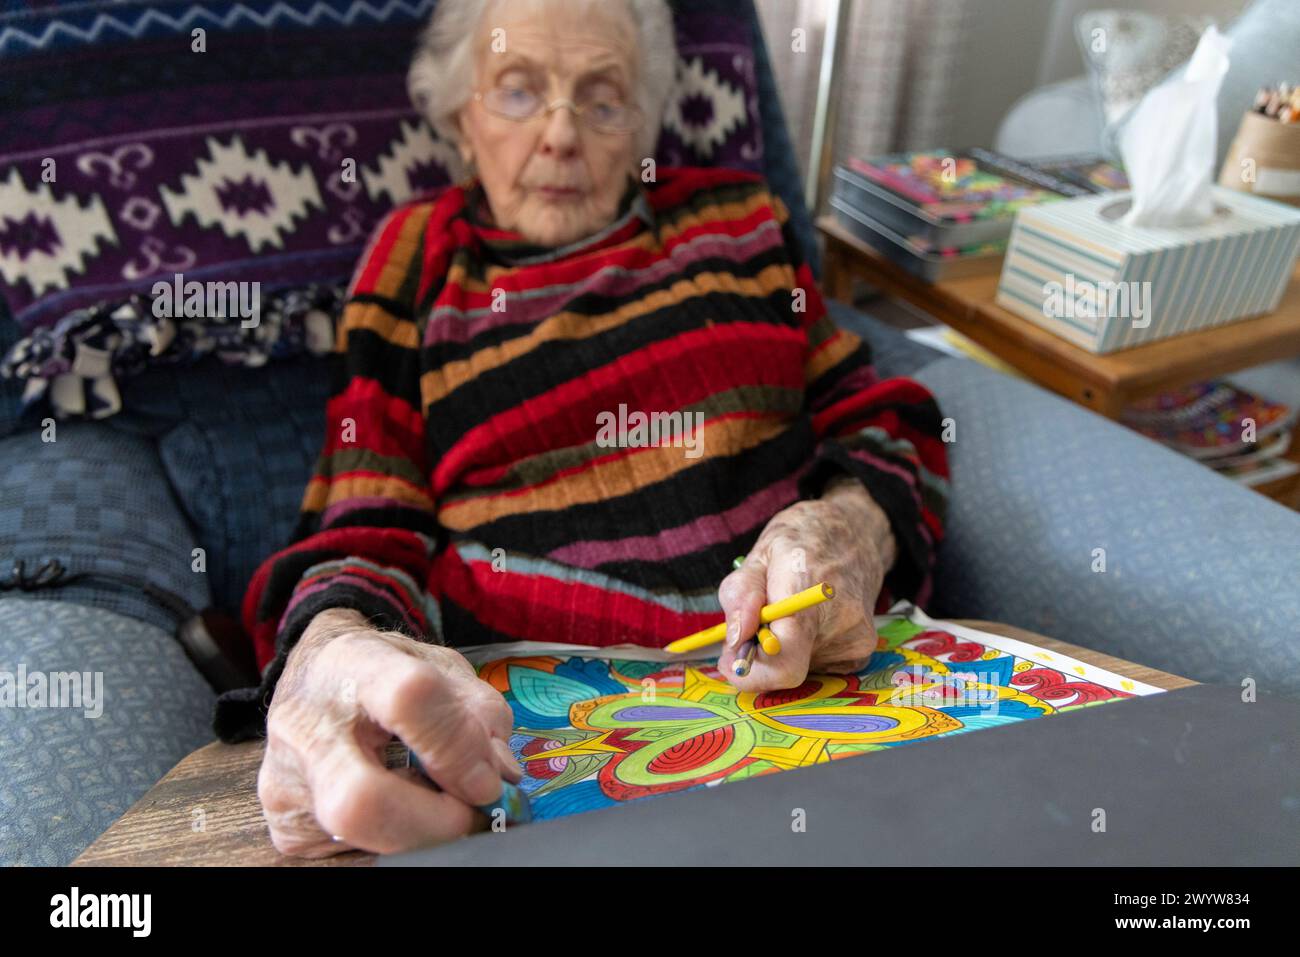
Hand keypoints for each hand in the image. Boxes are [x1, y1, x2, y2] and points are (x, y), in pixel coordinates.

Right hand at [257, 608, 522, 857]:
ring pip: (357, 836)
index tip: (487, 780)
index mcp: (354, 665)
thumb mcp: (440, 666)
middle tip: (469, 817)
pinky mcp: (285, 823)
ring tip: (437, 807)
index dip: (457, 748)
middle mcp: (306, 725)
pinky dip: (392, 840)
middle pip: (362, 800)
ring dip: (418, 833)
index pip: (408, 700)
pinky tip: (402, 812)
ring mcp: (287, 781)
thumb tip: (499, 776)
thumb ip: (480, 714)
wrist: (315, 675)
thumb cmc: (384, 670)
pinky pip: (348, 851)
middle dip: (433, 824)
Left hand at [715, 477, 897, 690]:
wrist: (858, 534)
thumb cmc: (804, 540)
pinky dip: (803, 651)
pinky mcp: (861, 652)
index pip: (782, 659)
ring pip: (800, 669)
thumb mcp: (761, 553)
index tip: (728, 660)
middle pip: (786, 669)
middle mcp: (840, 620)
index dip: (750, 671)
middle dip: (760, 656)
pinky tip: (812, 621)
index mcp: (807, 590)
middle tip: (754, 626)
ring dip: (782, 651)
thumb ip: (741, 595)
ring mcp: (856, 640)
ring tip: (790, 612)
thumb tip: (734, 640)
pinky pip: (817, 667)